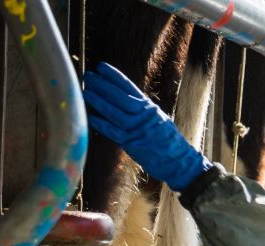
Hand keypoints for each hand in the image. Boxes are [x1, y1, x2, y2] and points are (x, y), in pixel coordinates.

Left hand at [83, 63, 211, 192]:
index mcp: (148, 107)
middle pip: (120, 96)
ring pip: (115, 112)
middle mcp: (143, 115)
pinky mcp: (132, 143)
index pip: (129, 86)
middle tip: (88, 76)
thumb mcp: (156, 118)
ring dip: (99, 101)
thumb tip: (124, 101)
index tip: (101, 66)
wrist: (179, 160)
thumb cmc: (167, 141)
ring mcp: (138, 129)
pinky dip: (102, 124)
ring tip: (85, 92)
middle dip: (103, 85)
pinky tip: (90, 116)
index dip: (114, 75)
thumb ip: (141, 110)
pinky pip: (114, 132)